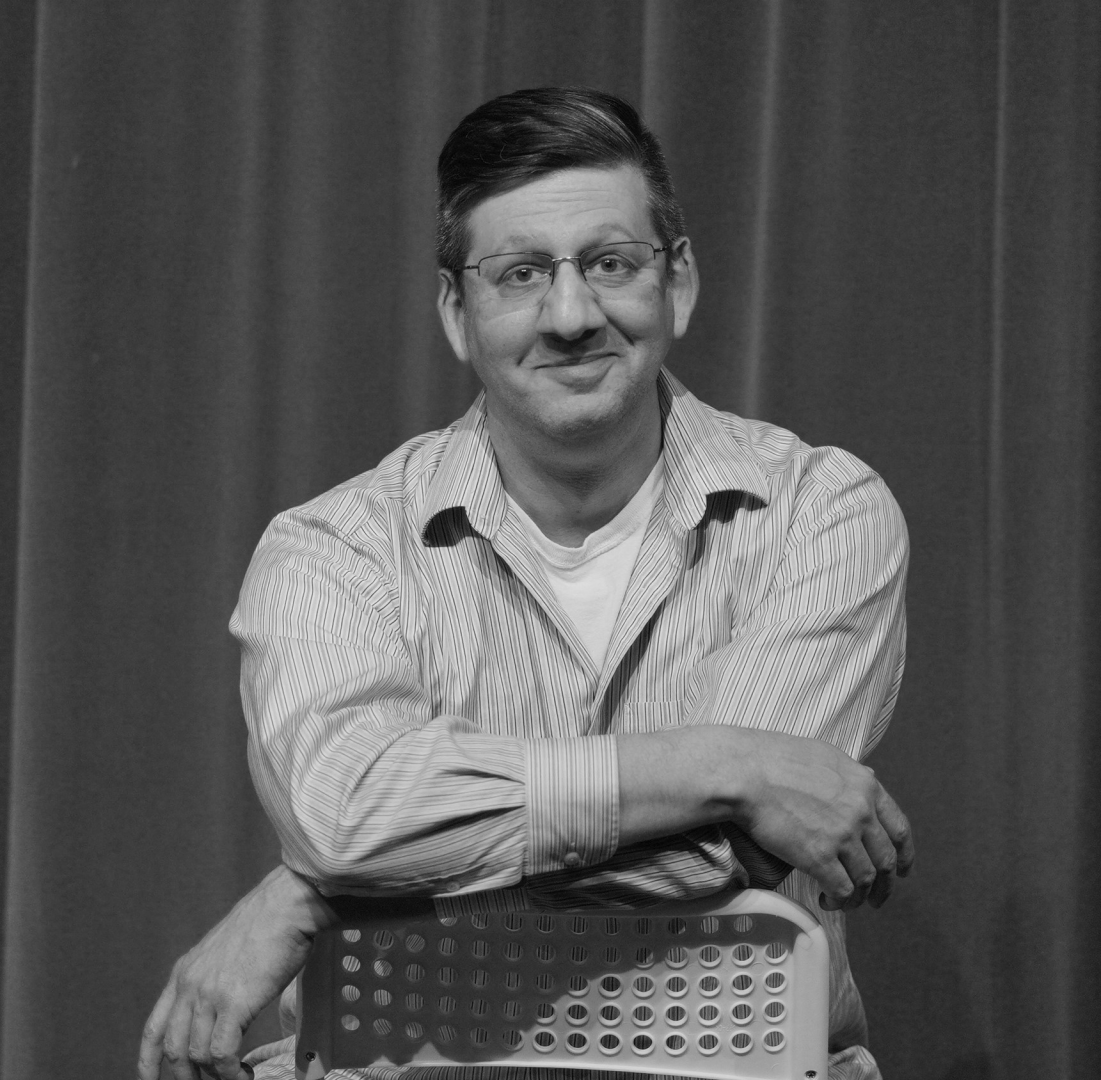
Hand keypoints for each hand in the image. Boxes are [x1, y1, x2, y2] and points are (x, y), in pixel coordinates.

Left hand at [138, 865, 335, 1079]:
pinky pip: (221, 1053)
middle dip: (186, 1077)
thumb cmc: (266, 924)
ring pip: (196, 1055)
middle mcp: (189, 986)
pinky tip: (243, 1074)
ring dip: (215, 1077)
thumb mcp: (224, 951)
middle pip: (173, 1049)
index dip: (148, 1061)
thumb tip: (220, 1013)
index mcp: (184, 972)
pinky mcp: (234, 1003)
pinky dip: (229, 1072)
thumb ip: (213, 980)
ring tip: (235, 1079)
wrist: (285, 907)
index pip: (154, 1028)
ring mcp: (209, 995)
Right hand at [727, 729, 913, 909]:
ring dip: (860, 897)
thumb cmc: (773, 759)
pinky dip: (839, 901)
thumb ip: (849, 774)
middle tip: (877, 898)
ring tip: (847, 904)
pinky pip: (842, 889)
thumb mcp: (824, 755)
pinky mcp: (819, 856)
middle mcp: (861, 811)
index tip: (900, 870)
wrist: (745, 773)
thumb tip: (863, 782)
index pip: (899, 827)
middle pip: (885, 858)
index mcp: (865, 785)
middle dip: (884, 885)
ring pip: (866, 878)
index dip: (904, 854)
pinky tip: (827, 902)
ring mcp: (842, 835)